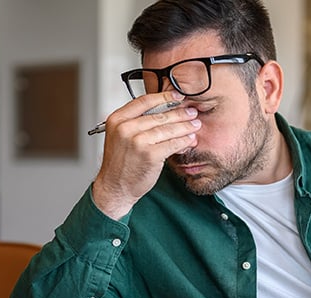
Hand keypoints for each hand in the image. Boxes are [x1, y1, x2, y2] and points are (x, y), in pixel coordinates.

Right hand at [92, 91, 201, 219]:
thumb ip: (137, 122)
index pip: (144, 101)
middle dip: (179, 113)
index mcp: (117, 119)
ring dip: (185, 127)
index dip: (164, 97)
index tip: (177, 96)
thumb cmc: (120, 163)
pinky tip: (189, 140)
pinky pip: (172, 144)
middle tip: (192, 112)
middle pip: (159, 115)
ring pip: (168, 129)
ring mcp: (137, 142)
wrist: (115, 187)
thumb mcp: (121, 136)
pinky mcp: (150, 155)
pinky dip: (183, 141)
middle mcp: (125, 128)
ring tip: (195, 125)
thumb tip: (164, 111)